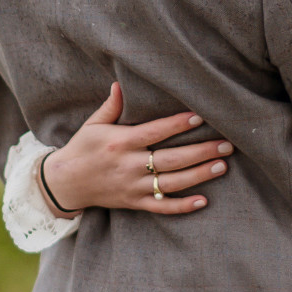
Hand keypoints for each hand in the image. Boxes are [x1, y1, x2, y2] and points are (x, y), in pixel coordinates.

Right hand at [40, 83, 233, 217]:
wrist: (64, 184)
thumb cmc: (82, 149)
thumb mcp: (92, 125)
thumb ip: (111, 106)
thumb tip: (121, 83)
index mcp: (120, 143)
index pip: (154, 132)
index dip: (177, 125)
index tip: (200, 117)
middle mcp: (128, 166)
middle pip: (171, 159)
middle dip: (201, 151)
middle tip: (227, 144)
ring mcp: (132, 187)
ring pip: (171, 183)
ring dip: (199, 175)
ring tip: (222, 165)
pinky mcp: (134, 203)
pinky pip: (161, 207)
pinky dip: (182, 206)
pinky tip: (203, 201)